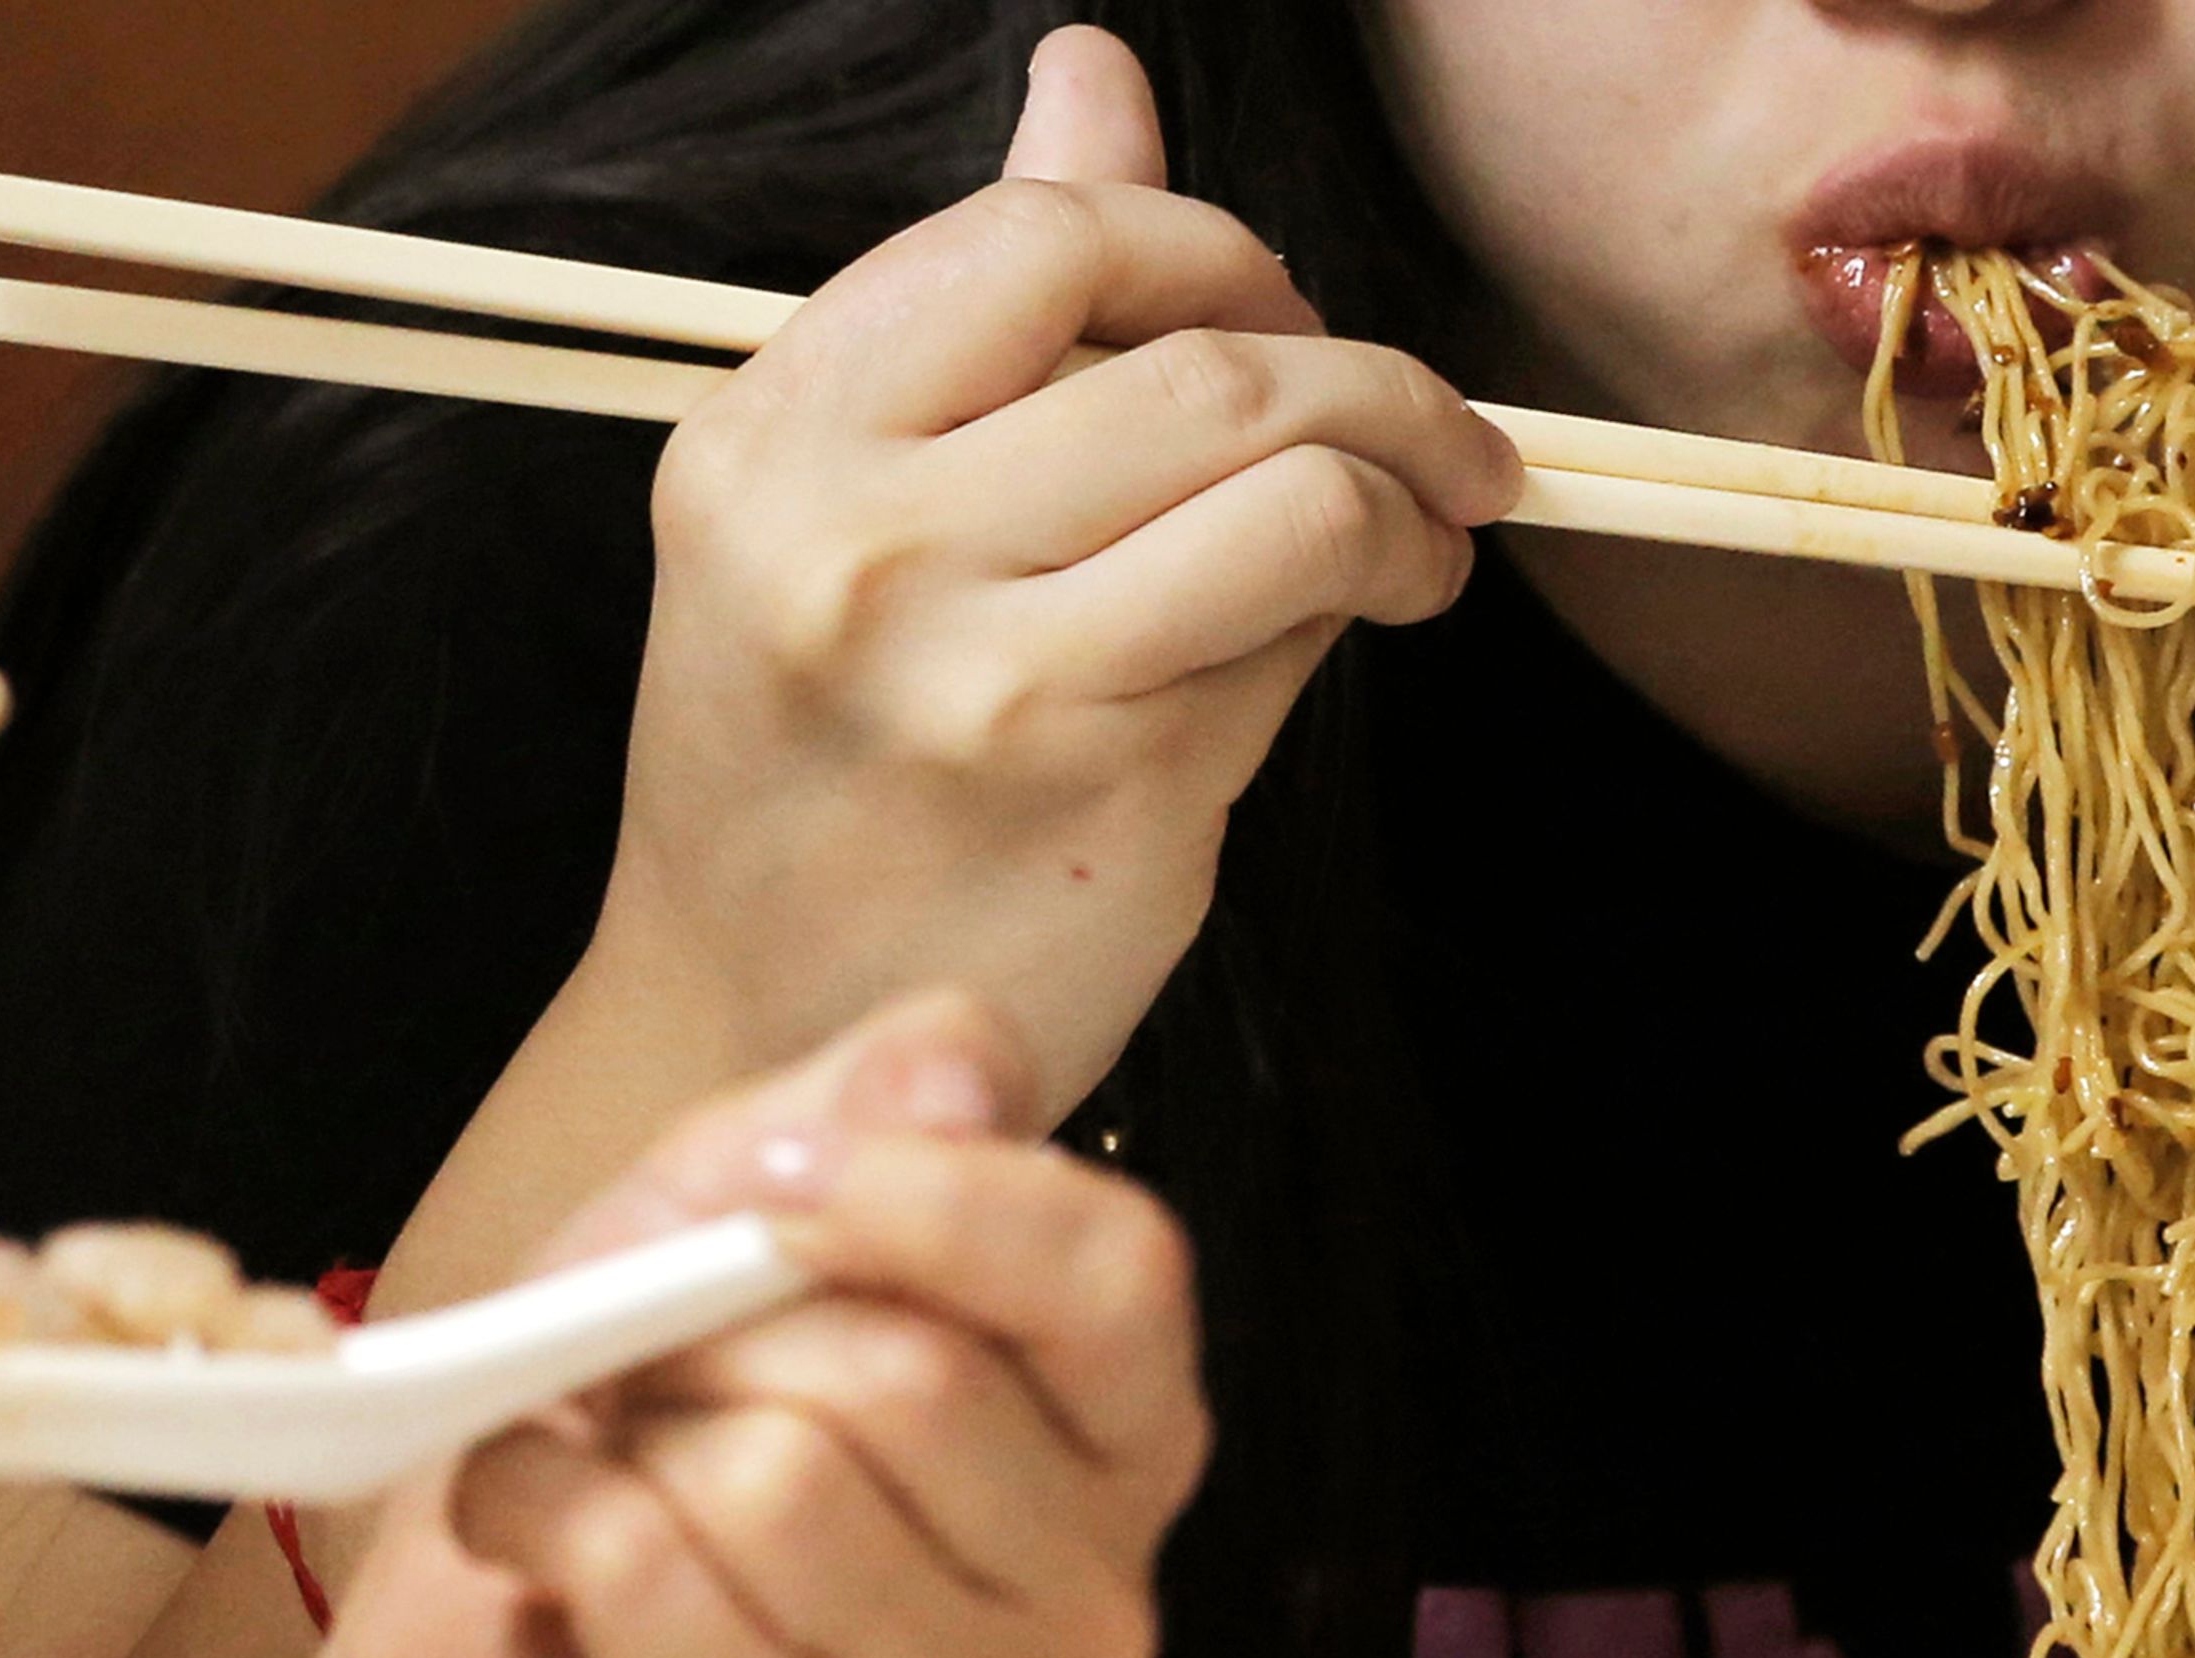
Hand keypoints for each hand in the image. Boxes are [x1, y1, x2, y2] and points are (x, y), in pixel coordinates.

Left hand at [285, 987, 1208, 1657]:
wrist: (484, 1657)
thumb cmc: (654, 1415)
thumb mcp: (746, 1197)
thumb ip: (873, 1102)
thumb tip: (950, 1083)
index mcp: (1124, 1433)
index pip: (1119, 1277)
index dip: (937, 1199)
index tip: (769, 1177)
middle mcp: (1089, 1598)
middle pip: (915, 1378)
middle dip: (721, 1329)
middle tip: (649, 1357)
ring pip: (778, 1484)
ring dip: (632, 1434)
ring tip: (610, 1455)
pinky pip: (652, 1579)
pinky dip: (537, 1511)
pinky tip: (534, 1530)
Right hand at [591, 27, 1521, 1119]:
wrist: (761, 1026)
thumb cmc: (818, 756)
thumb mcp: (834, 507)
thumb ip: (979, 294)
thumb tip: (1094, 76)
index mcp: (773, 438)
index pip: (1047, 240)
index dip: (1215, 247)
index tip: (1279, 309)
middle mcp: (858, 546)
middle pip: (1207, 363)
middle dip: (1371, 376)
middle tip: (1432, 428)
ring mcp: (984, 677)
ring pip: (1293, 489)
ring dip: (1411, 493)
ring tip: (1425, 531)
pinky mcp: (1107, 793)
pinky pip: (1299, 639)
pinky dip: (1370, 604)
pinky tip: (1369, 620)